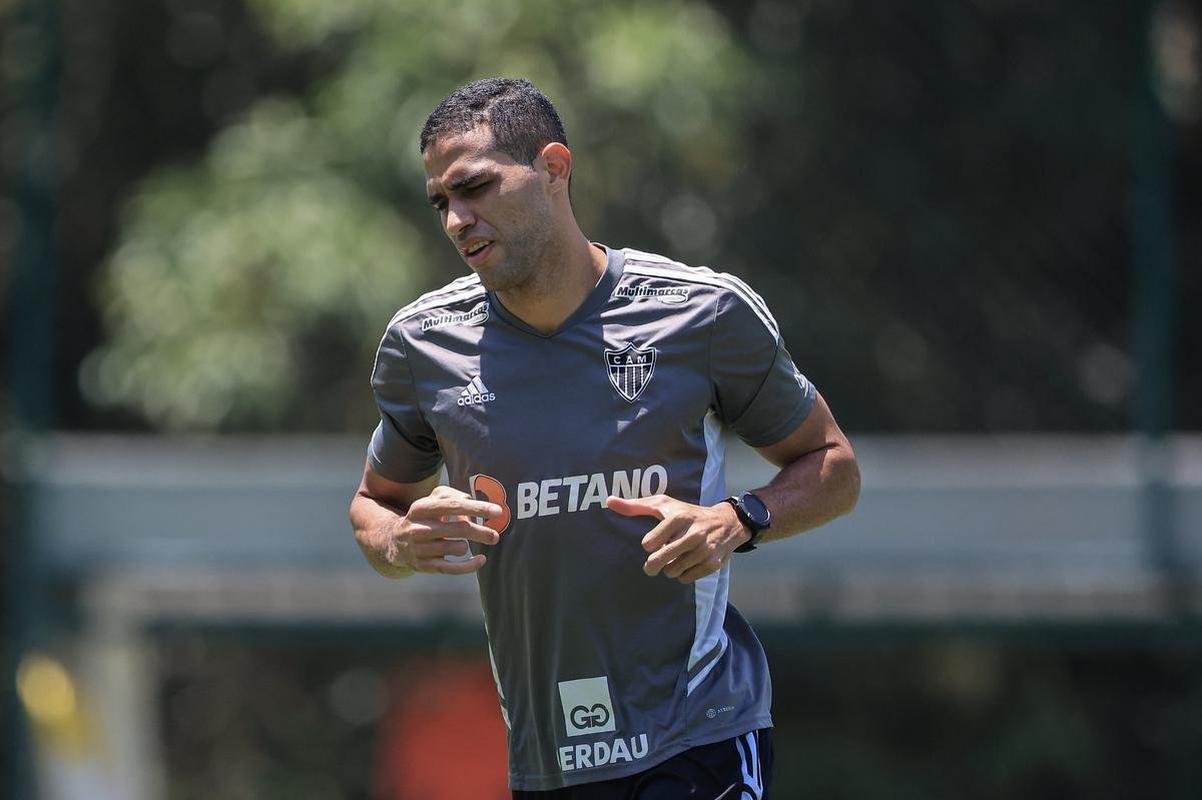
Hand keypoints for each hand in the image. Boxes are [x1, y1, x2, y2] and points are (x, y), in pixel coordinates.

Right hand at [382, 485, 504, 575]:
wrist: (393, 541)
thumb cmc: (424, 517)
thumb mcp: (433, 501)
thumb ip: (456, 499)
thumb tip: (475, 513)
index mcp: (421, 508)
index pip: (454, 506)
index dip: (477, 508)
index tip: (498, 511)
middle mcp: (419, 528)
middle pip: (460, 529)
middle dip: (481, 532)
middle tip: (495, 536)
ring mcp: (420, 549)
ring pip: (458, 548)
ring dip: (467, 545)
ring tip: (463, 543)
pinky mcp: (424, 566)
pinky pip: (453, 568)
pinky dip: (470, 566)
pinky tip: (480, 560)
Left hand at [604, 495, 749, 583]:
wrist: (726, 523)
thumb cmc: (687, 513)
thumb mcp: (663, 504)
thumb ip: (635, 505)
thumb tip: (609, 501)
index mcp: (679, 517)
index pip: (650, 542)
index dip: (648, 544)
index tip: (652, 542)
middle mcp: (693, 534)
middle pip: (660, 560)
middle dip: (652, 565)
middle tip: (652, 565)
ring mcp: (704, 550)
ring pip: (672, 571)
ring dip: (669, 568)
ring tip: (674, 558)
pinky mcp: (712, 564)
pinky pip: (686, 578)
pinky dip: (682, 574)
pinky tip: (685, 564)